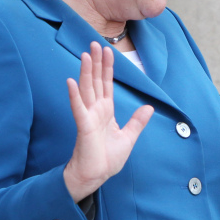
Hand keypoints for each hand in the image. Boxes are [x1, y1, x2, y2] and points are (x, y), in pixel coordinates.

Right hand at [63, 42, 152, 202]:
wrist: (97, 176)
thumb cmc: (107, 159)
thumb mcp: (128, 137)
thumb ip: (137, 122)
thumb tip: (149, 107)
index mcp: (106, 111)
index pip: (106, 84)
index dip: (107, 67)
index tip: (107, 50)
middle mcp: (96, 110)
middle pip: (95, 81)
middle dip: (96, 62)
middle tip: (94, 43)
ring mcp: (89, 117)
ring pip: (87, 89)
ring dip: (86, 72)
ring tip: (85, 55)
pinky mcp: (84, 126)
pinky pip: (78, 108)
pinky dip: (74, 95)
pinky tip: (71, 81)